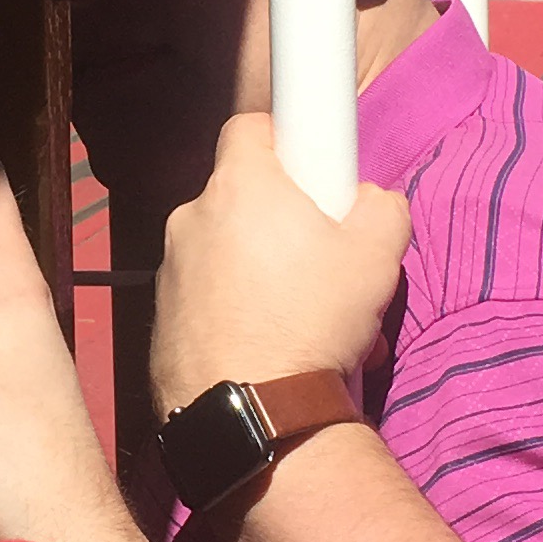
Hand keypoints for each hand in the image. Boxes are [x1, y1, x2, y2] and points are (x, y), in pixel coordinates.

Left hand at [150, 110, 411, 418]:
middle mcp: (191, 217)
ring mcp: (169, 269)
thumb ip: (381, 206)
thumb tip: (370, 201)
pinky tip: (269, 343)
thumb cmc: (312, 323)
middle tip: (318, 256)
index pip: (250, 127)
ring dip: (257, 268)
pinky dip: (232, 309)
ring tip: (300, 314)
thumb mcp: (378, 255)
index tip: (310, 172)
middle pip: (239, 196)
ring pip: (222, 249)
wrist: (254, 414)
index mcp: (240, 186)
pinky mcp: (161, 318)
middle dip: (277, 218)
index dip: (285, 142)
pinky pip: (204, 296)